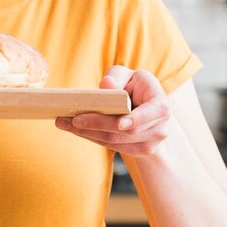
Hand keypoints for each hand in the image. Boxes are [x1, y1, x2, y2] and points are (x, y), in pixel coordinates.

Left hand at [55, 65, 171, 157]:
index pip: (150, 114)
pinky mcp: (138, 151)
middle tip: (72, 119)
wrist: (144, 106)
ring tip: (64, 123)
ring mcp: (151, 143)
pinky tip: (75, 129)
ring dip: (88, 133)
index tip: (120, 123)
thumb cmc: (133, 86)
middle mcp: (160, 127)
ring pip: (115, 141)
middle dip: (97, 125)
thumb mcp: (127, 75)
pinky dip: (92, 137)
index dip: (135, 119)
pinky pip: (112, 146)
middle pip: (126, 131)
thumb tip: (106, 85)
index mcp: (161, 105)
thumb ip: (117, 77)